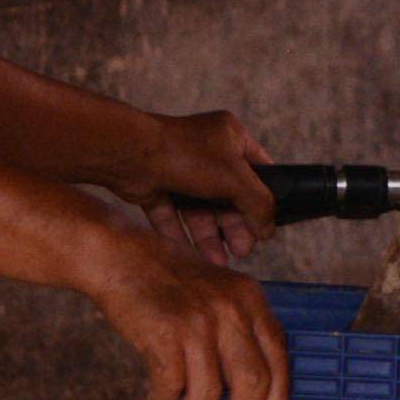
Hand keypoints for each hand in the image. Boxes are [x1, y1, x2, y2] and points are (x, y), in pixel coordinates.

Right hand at [87, 228, 293, 399]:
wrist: (120, 255)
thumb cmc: (167, 279)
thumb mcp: (217, 290)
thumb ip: (236, 328)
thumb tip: (246, 391)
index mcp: (249, 298)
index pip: (277, 354)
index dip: (279, 394)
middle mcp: (230, 309)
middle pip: (253, 380)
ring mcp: (199, 322)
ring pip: (210, 393)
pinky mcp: (166, 334)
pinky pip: (172, 386)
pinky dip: (166, 399)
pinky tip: (160, 397)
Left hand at [119, 109, 274, 262]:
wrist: (130, 155)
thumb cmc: (186, 155)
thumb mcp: (237, 179)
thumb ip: (260, 204)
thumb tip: (269, 229)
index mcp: (230, 137)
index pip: (259, 169)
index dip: (264, 197)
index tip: (268, 224)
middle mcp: (205, 151)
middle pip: (228, 196)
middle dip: (234, 226)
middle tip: (242, 250)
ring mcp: (179, 169)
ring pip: (199, 209)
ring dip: (209, 236)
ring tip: (218, 261)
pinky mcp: (156, 185)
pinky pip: (172, 214)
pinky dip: (180, 234)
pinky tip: (190, 255)